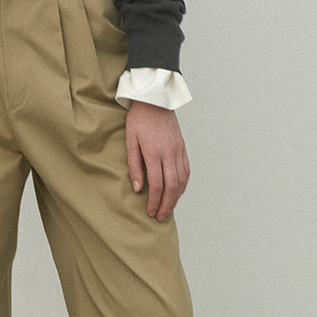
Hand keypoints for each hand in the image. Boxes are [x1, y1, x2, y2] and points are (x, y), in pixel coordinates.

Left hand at [125, 100, 189, 220]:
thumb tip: (138, 188)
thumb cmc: (138, 119)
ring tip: (168, 209)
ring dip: (176, 198)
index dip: (154, 202)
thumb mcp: (130, 140)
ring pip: (181, 181)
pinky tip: (177, 193)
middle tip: (160, 217)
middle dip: (166, 205)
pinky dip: (183, 185)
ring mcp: (178, 150)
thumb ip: (134, 165)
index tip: (150, 212)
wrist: (155, 99)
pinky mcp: (183, 147)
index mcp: (154, 152)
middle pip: (171, 186)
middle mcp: (169, 153)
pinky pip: (186, 171)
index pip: (156, 185)